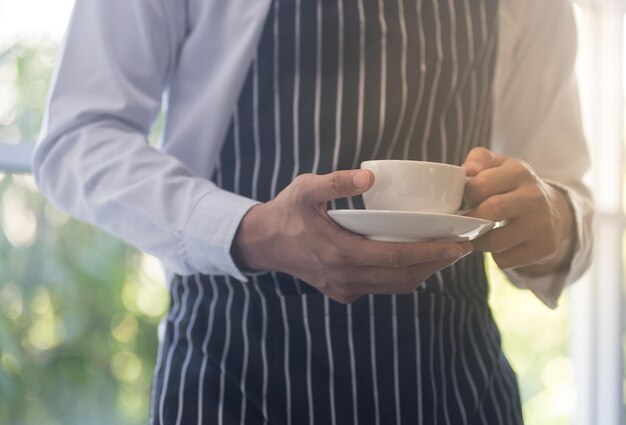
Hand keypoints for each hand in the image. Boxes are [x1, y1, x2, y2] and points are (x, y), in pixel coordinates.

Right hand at [232, 169, 472, 303]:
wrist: (263, 243)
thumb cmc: (286, 212)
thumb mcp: (305, 189)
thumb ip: (335, 181)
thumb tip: (370, 176)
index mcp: (340, 253)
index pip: (397, 258)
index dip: (432, 253)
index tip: (459, 244)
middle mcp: (345, 277)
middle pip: (403, 277)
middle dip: (437, 264)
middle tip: (462, 248)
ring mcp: (344, 288)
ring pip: (394, 287)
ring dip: (422, 272)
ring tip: (444, 254)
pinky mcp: (342, 293)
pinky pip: (380, 288)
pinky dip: (401, 277)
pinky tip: (413, 260)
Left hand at [462, 147, 574, 275]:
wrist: (553, 212)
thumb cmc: (513, 187)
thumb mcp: (499, 166)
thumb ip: (478, 160)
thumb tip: (466, 170)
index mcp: (518, 172)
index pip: (479, 185)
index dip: (466, 196)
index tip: (465, 200)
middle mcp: (534, 196)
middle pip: (490, 212)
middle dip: (470, 221)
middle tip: (465, 223)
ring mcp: (542, 223)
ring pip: (495, 242)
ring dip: (480, 242)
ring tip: (481, 233)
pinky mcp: (545, 247)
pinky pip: (505, 260)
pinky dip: (496, 256)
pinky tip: (501, 245)